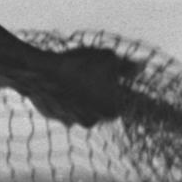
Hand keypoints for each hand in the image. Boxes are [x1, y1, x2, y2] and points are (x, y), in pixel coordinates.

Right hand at [15, 45, 134, 127]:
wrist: (39, 71)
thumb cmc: (78, 65)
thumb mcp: (108, 59)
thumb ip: (127, 66)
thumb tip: (141, 68)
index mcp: (111, 112)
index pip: (122, 101)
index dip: (116, 85)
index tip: (109, 75)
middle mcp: (92, 122)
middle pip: (102, 106)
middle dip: (99, 92)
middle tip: (91, 72)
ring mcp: (71, 122)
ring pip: (82, 107)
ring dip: (81, 95)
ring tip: (74, 74)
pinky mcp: (54, 118)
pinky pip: (64, 107)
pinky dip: (65, 97)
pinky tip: (61, 81)